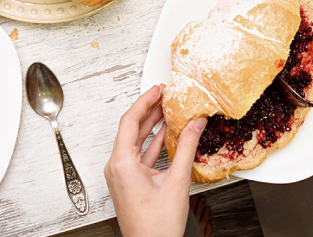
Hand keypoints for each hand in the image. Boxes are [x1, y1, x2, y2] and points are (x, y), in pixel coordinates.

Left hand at [104, 85, 206, 236]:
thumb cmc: (157, 226)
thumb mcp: (177, 181)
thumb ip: (187, 148)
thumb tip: (196, 124)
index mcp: (122, 163)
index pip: (130, 121)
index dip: (144, 101)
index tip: (157, 89)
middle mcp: (117, 167)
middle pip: (131, 129)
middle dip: (148, 110)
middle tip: (164, 95)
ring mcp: (121, 175)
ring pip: (135, 142)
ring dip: (151, 126)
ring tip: (167, 110)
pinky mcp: (128, 182)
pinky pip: (138, 155)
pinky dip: (151, 143)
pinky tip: (165, 134)